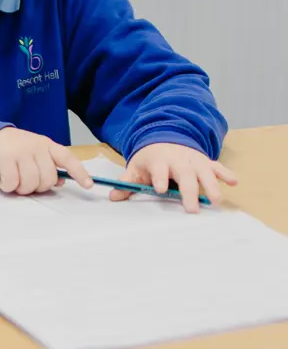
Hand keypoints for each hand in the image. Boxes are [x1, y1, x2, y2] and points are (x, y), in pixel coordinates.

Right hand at [0, 127, 92, 195]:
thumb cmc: (14, 148)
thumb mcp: (34, 152)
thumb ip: (48, 165)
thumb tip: (60, 183)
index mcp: (47, 145)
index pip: (68, 158)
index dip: (79, 173)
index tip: (88, 185)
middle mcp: (36, 146)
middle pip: (48, 178)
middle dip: (38, 187)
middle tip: (27, 184)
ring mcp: (21, 151)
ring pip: (31, 182)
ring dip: (22, 189)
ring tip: (14, 183)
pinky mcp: (5, 158)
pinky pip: (13, 182)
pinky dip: (8, 187)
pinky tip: (4, 182)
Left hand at [109, 143, 237, 212]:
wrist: (165, 138)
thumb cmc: (150, 159)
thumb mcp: (136, 168)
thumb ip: (127, 183)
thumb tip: (113, 197)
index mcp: (159, 161)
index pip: (159, 170)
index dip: (160, 178)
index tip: (160, 189)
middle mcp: (178, 160)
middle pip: (185, 175)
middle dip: (189, 191)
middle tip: (192, 209)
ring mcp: (194, 160)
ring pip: (204, 172)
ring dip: (211, 185)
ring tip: (216, 201)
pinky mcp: (205, 162)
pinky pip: (217, 167)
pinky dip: (226, 173)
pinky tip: (234, 182)